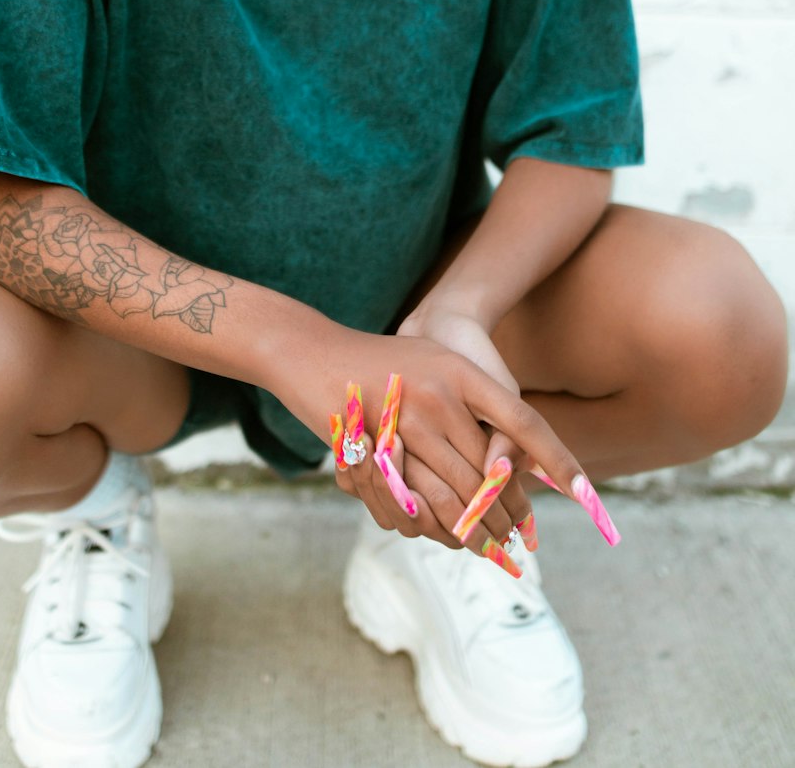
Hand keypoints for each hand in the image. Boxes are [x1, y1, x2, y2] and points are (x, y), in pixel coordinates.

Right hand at [278, 323, 579, 553]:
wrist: (311, 351)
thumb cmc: (383, 363)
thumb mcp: (437, 369)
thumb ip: (476, 413)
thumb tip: (513, 470)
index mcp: (462, 371)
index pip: (524, 420)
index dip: (558, 459)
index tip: (588, 495)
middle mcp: (439, 393)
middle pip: (488, 473)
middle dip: (507, 516)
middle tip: (520, 542)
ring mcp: (404, 419)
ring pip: (454, 495)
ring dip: (473, 530)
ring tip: (487, 548)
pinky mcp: (372, 447)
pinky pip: (413, 502)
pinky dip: (430, 525)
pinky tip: (439, 532)